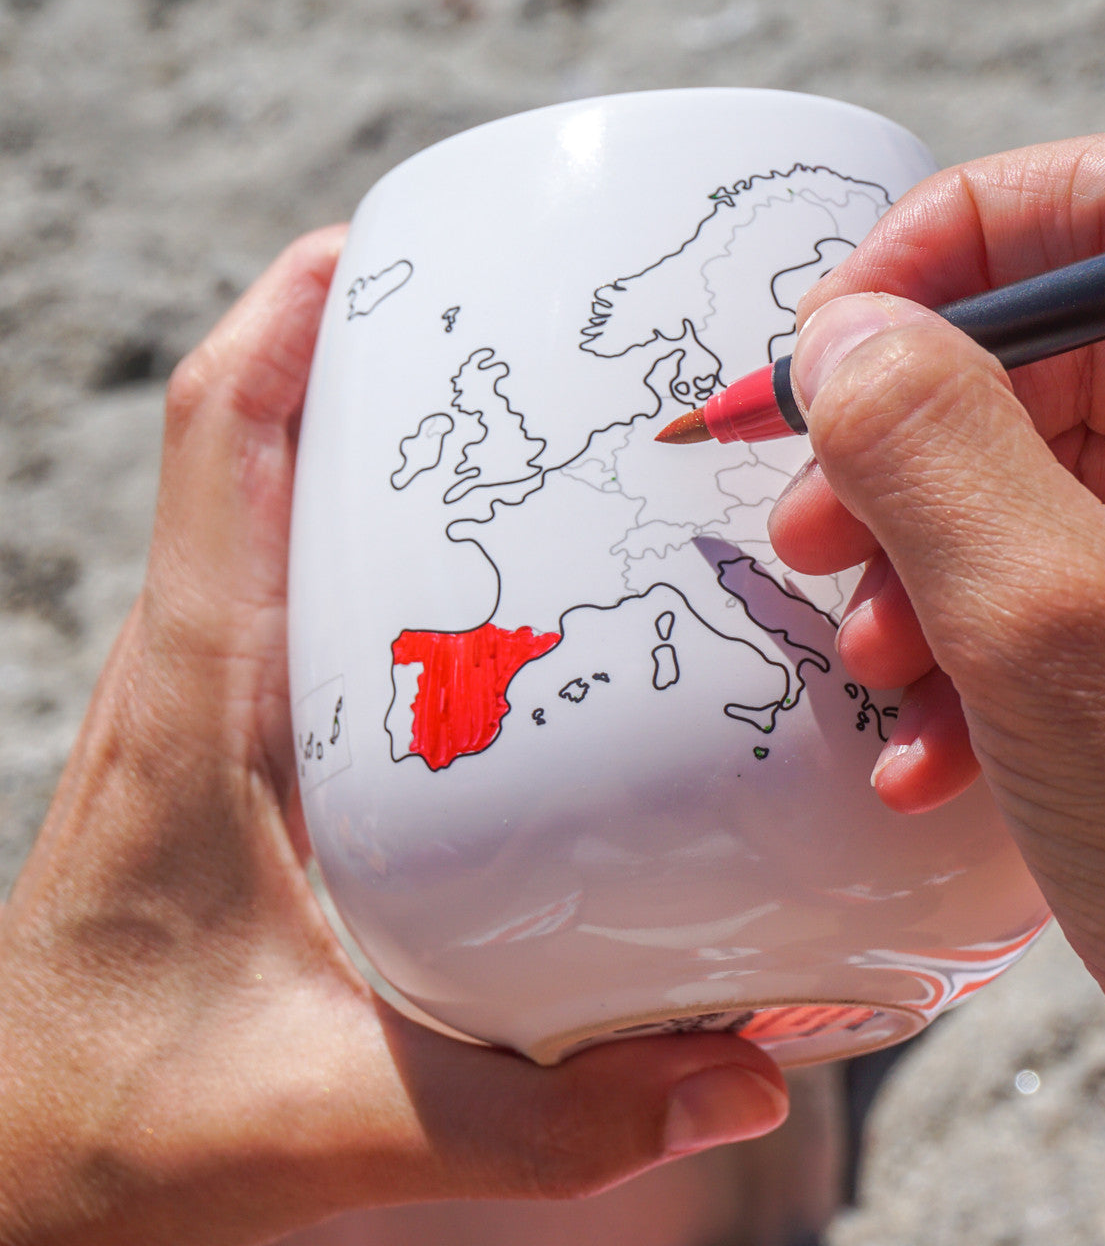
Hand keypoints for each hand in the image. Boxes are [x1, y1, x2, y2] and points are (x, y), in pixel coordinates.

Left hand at [0, 229, 786, 1245]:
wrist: (14, 1162)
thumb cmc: (121, 1129)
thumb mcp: (338, 1127)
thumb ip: (543, 1117)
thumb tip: (736, 1080)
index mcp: (199, 703)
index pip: (220, 441)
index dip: (297, 316)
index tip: (402, 247)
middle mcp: (196, 669)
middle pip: (263, 435)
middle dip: (377, 349)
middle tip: (527, 326)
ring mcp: (210, 696)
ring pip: (281, 501)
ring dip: (378, 434)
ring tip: (529, 419)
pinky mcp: (236, 740)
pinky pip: (299, 586)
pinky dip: (375, 535)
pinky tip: (493, 585)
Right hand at [768, 127, 1104, 1241]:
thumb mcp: (1062, 640)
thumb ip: (938, 453)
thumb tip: (843, 336)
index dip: (957, 241)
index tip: (830, 333)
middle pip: (1056, 354)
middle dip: (908, 442)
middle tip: (810, 520)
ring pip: (1027, 482)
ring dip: (917, 567)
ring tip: (872, 662)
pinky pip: (1037, 589)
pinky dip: (958, 653)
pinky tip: (923, 749)